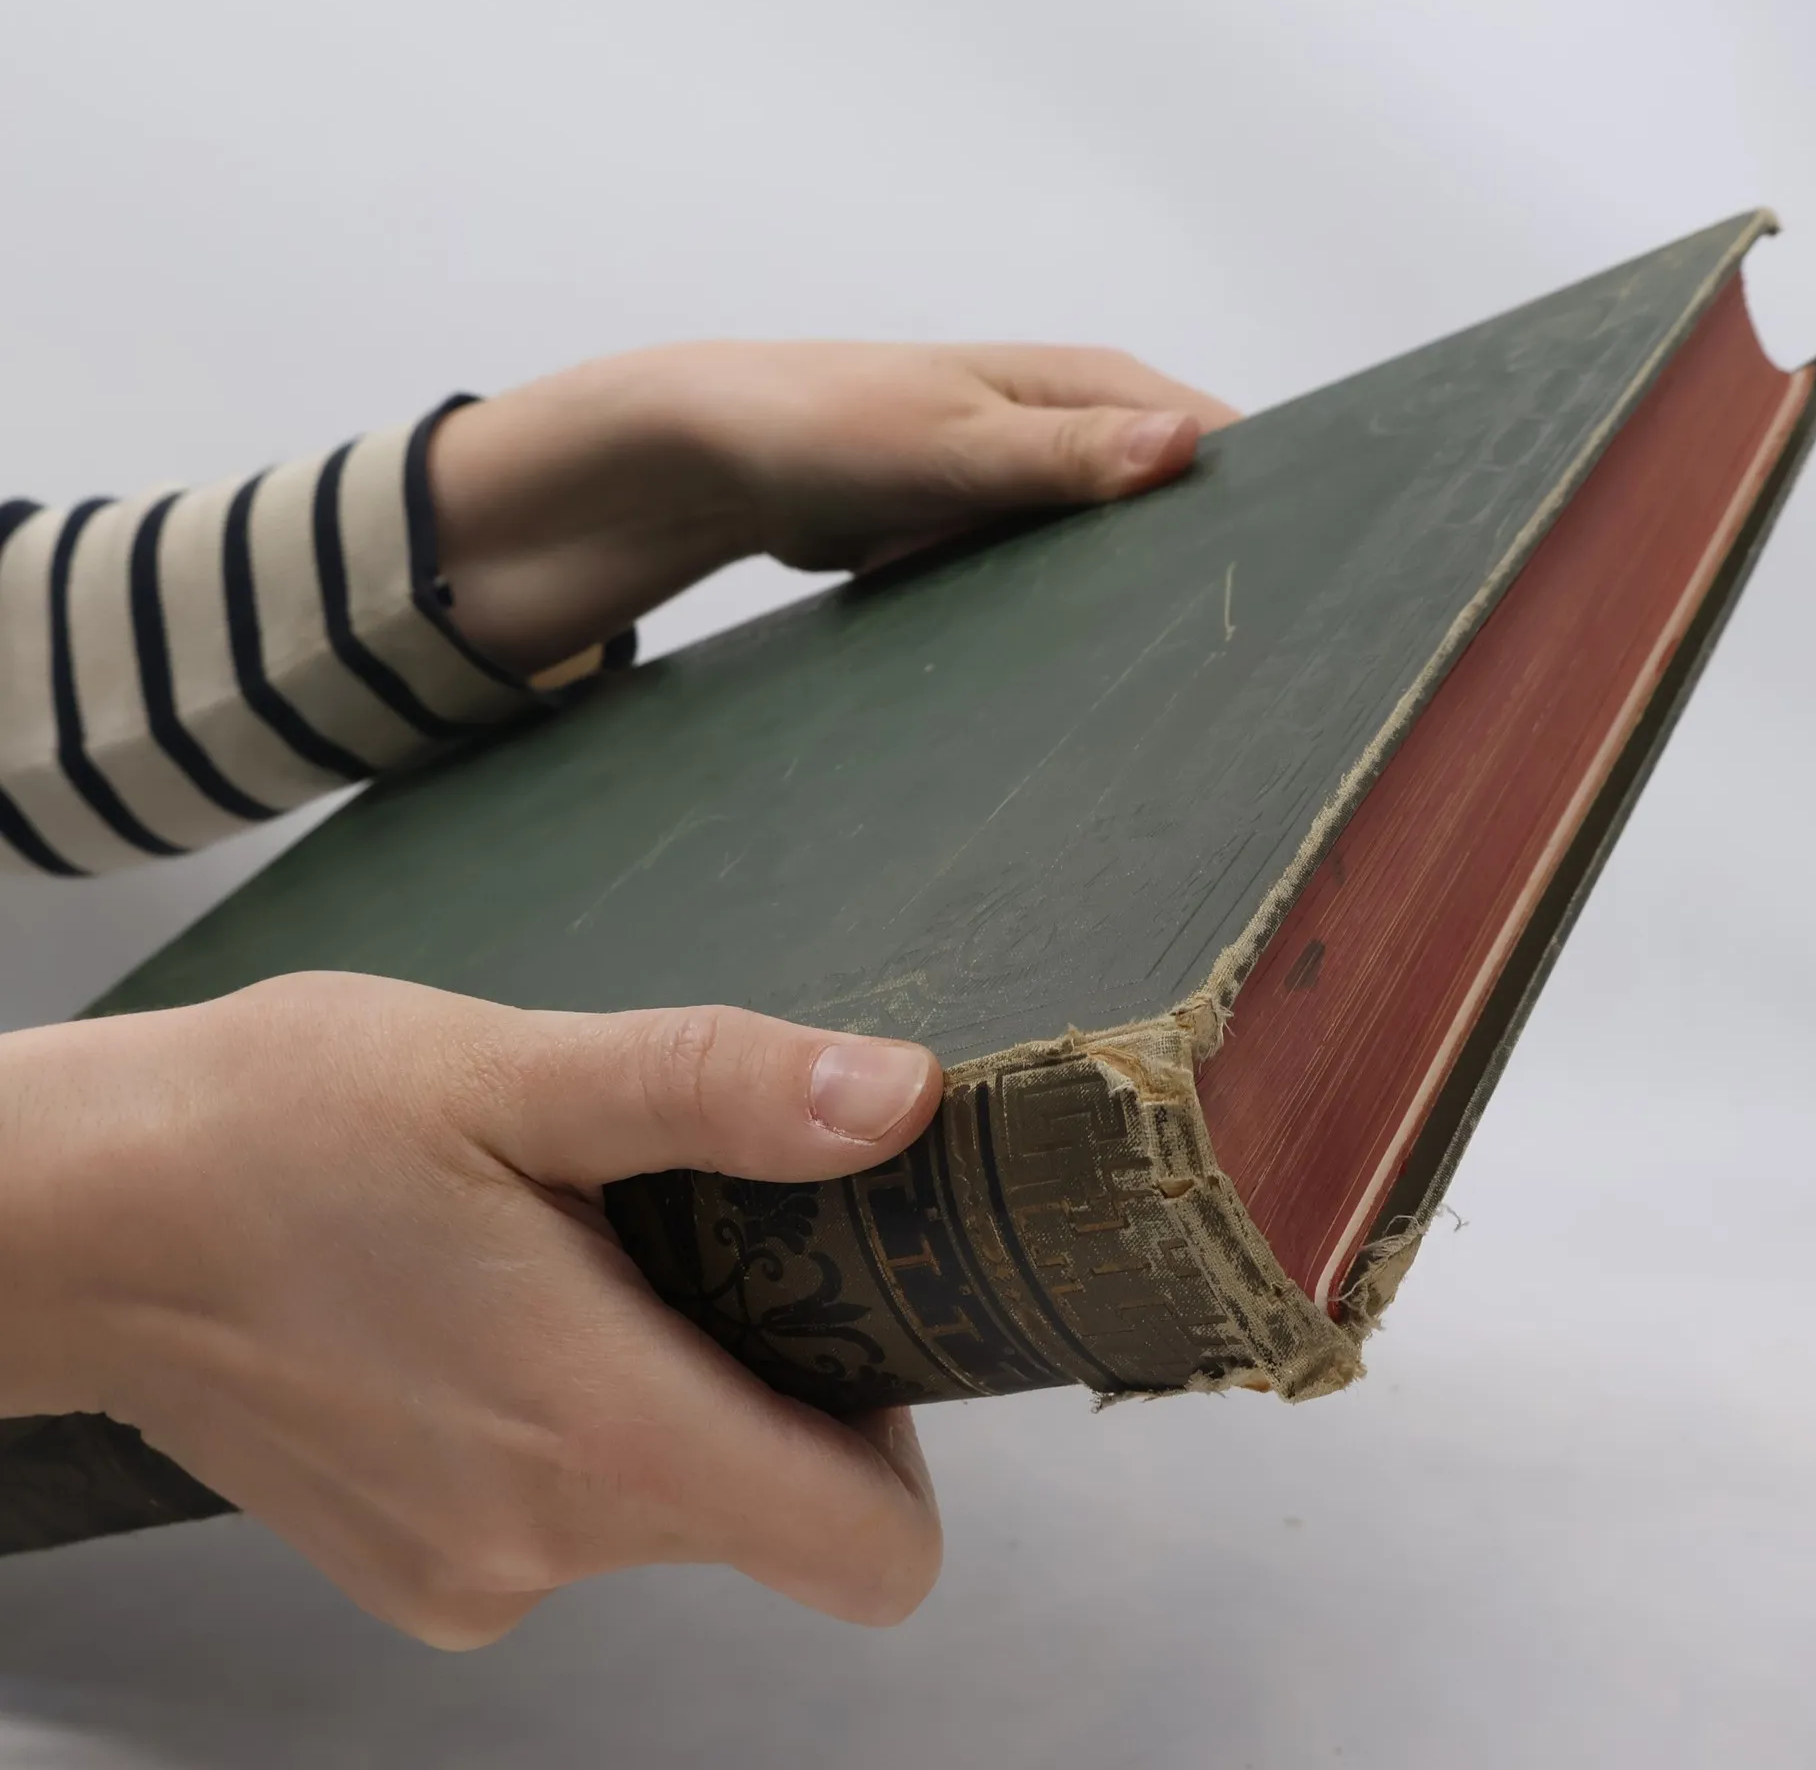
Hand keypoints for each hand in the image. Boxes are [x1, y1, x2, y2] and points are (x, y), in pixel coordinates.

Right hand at [0, 979, 944, 1647]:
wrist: (72, 1217)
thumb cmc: (277, 1125)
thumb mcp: (518, 1070)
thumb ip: (725, 1092)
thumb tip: (901, 1099)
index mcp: (597, 1436)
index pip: (867, 1551)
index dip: (895, 1440)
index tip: (838, 1310)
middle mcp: (542, 1548)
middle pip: (769, 1508)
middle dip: (768, 1372)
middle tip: (680, 1230)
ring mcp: (468, 1576)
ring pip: (667, 1502)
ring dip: (661, 1385)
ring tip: (561, 1253)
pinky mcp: (414, 1571)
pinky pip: (566, 1514)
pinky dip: (570, 1421)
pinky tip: (486, 1309)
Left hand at [429, 342, 1237, 674]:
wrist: (724, 461)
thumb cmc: (832, 423)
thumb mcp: (956, 441)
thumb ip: (1066, 453)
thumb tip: (1185, 445)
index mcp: (1088, 386)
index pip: (1215, 440)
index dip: (1258, 504)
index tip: (1294, 577)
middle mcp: (1074, 429)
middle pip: (1171, 507)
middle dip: (1192, 566)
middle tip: (1228, 650)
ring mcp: (1033, 485)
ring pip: (1112, 554)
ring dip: (1120, 600)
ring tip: (1164, 669)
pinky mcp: (990, 531)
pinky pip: (1047, 582)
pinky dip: (1053, 614)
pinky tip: (1072, 662)